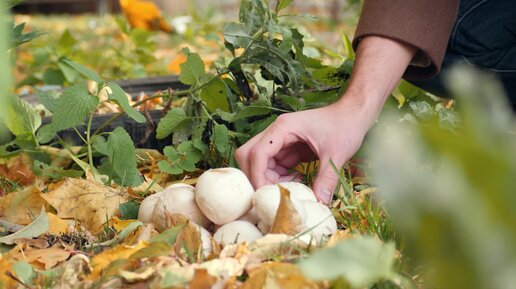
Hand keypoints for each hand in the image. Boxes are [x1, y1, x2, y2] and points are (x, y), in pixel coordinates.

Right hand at [235, 99, 370, 203]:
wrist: (355, 113)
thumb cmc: (346, 125)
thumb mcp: (336, 154)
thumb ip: (326, 179)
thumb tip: (319, 203)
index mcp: (283, 128)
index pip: (257, 153)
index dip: (257, 176)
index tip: (266, 196)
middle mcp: (277, 132)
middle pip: (250, 155)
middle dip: (256, 177)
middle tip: (270, 195)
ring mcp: (281, 139)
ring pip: (261, 162)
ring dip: (269, 179)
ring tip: (288, 191)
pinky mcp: (289, 147)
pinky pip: (275, 165)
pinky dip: (280, 177)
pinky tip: (296, 183)